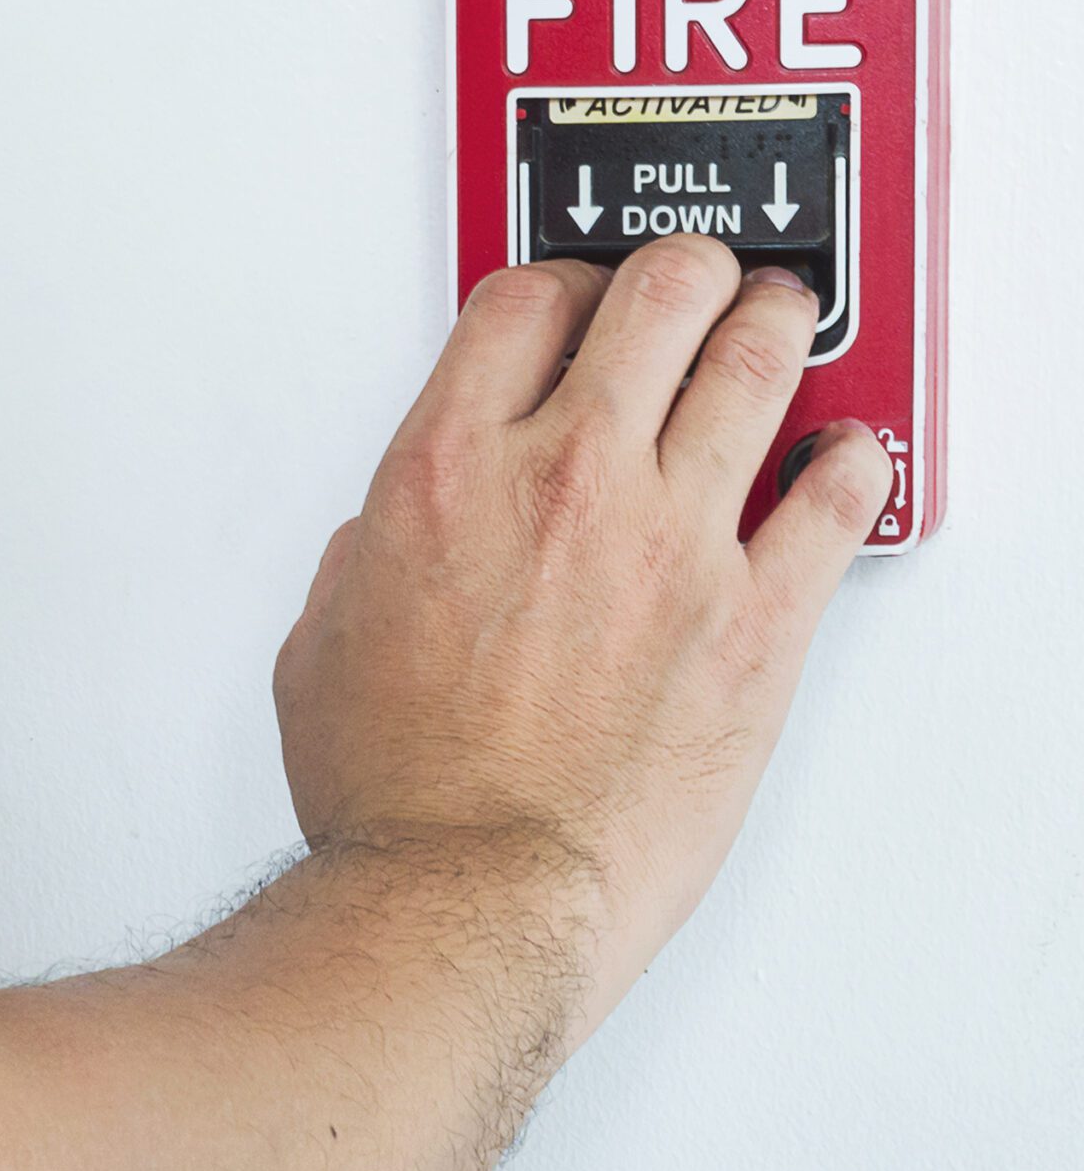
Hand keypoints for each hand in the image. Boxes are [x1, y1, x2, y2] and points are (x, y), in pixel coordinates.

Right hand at [272, 236, 891, 1007]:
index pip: (522, 302)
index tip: (569, 299)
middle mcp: (564, 482)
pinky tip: (845, 451)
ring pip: (754, 364)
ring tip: (775, 320)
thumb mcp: (320, 642)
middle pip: (654, 297)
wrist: (469, 896)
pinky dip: (850, 459)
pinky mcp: (757, 620)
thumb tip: (395, 537)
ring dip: (769, 325)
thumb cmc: (394, 791)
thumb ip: (365, 557)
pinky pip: (836, 500)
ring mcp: (672, 543)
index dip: (554, 282)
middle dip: (677, 274)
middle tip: (689, 284)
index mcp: (444, 474)